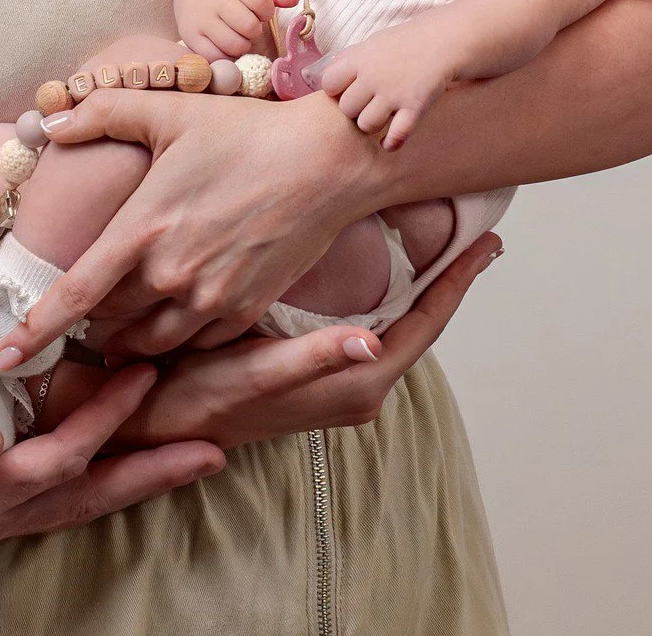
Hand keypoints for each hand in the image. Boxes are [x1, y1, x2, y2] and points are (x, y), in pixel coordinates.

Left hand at [0, 89, 377, 365]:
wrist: (326, 163)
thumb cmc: (244, 131)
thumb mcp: (168, 111)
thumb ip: (103, 114)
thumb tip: (51, 121)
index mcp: (142, 228)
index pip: (74, 294)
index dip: (34, 330)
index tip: (3, 356)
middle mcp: (172, 274)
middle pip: (107, 323)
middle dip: (87, 323)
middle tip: (74, 317)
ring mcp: (212, 299)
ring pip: (149, 342)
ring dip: (127, 338)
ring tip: (115, 328)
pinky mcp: (246, 311)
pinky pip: (195, 343)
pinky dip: (175, 338)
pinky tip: (171, 317)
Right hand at [120, 235, 500, 447]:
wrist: (165, 420)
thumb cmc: (206, 393)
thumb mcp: (258, 371)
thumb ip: (314, 357)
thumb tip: (371, 341)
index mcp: (356, 384)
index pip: (423, 326)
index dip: (456, 282)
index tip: (486, 242)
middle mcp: (359, 388)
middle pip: (419, 324)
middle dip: (446, 280)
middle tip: (473, 232)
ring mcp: (342, 382)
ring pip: (397, 325)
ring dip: (421, 287)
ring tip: (439, 242)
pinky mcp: (321, 373)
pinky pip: (372, 328)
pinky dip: (389, 296)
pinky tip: (382, 271)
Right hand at [176, 0, 297, 61]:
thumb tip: (293, 0)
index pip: (260, 0)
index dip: (266, 11)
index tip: (261, 12)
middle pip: (249, 25)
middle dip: (254, 30)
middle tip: (248, 27)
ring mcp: (201, 19)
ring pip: (234, 44)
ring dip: (242, 45)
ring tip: (237, 37)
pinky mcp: (190, 37)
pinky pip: (215, 56)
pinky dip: (225, 56)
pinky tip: (225, 46)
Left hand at [315, 25, 456, 150]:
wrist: (441, 41)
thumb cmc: (403, 44)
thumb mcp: (370, 45)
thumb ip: (349, 62)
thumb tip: (322, 79)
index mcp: (358, 59)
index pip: (328, 84)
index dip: (336, 91)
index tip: (347, 91)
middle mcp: (372, 76)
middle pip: (346, 108)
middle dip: (354, 110)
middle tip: (367, 106)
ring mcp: (393, 93)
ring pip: (366, 125)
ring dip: (372, 126)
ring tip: (380, 120)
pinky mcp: (414, 106)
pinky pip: (396, 135)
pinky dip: (391, 143)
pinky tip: (389, 143)